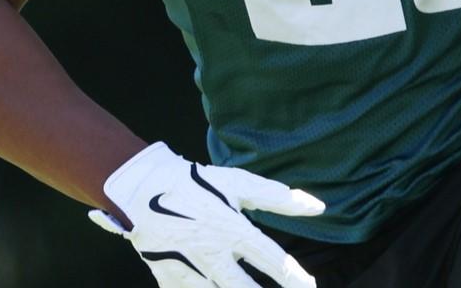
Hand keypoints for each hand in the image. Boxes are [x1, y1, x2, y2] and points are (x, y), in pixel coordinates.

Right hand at [88, 142, 322, 287]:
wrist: (141, 188)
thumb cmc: (196, 183)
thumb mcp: (238, 184)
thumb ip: (279, 197)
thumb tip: (319, 206)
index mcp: (233, 230)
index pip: (273, 261)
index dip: (295, 278)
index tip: (310, 287)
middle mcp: (213, 255)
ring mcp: (189, 271)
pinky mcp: (170, 280)